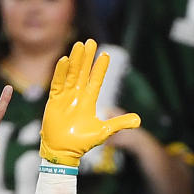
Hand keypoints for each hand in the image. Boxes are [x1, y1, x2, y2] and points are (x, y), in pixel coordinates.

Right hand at [40, 39, 140, 165]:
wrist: (64, 152)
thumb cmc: (82, 143)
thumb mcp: (103, 131)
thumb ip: (119, 123)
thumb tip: (139, 120)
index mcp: (88, 101)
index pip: (95, 81)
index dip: (100, 68)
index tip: (105, 55)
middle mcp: (77, 96)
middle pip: (82, 73)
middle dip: (87, 58)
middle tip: (91, 42)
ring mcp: (65, 97)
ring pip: (71, 74)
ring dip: (75, 60)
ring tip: (79, 45)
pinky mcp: (54, 101)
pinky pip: (57, 83)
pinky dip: (60, 72)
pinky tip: (64, 60)